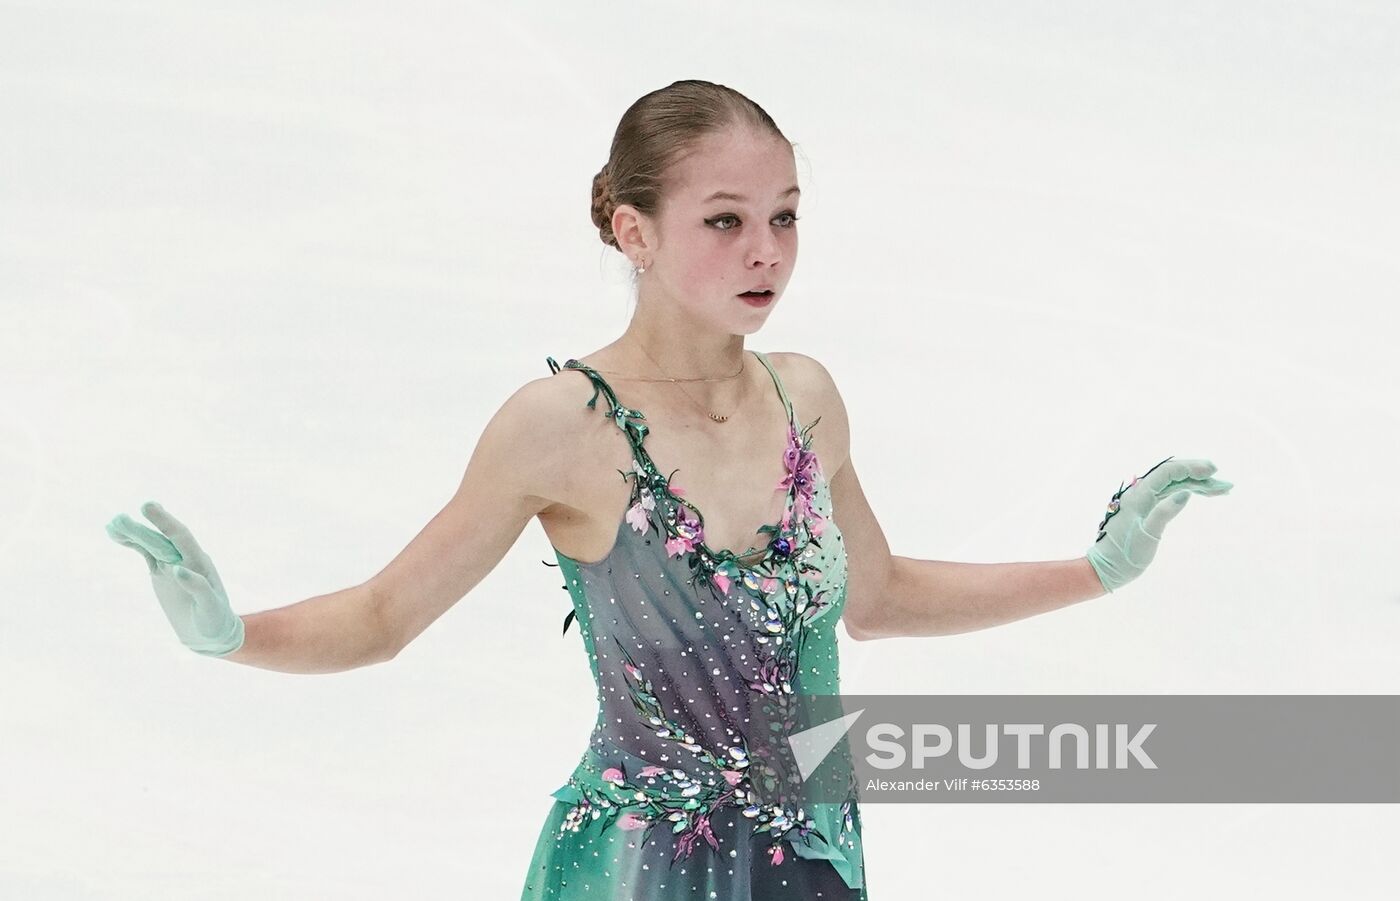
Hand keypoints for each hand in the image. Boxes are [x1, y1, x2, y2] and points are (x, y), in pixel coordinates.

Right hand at [105, 501, 244, 656]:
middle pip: (162, 539)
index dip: (165, 522)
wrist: (210, 630)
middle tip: (118, 519)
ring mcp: (172, 562)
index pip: (182, 537)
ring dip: (134, 533)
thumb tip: (179, 569)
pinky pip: (145, 552)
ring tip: (112, 524)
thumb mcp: (210, 607)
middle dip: (142, 529)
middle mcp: (186, 558)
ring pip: (151, 543)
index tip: (148, 507)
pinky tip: (116, 535)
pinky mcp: (161, 570)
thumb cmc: (214, 619)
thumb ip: (198, 588)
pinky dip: (132, 543)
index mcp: (200, 563)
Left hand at [1085, 456, 1232, 592]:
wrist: (1105, 568)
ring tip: (1222, 490)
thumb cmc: (1125, 555)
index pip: (1167, 472)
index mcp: (1138, 495)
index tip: (1213, 471)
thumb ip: (1164, 513)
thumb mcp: (1147, 535)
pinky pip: (1168, 495)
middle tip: (1225, 484)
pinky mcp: (1146, 511)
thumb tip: (1186, 493)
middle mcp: (1140, 494)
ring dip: (1197, 485)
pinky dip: (1186, 493)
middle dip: (1199, 476)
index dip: (1191, 467)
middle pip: (1173, 476)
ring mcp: (1143, 502)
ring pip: (1173, 486)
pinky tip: (1200, 494)